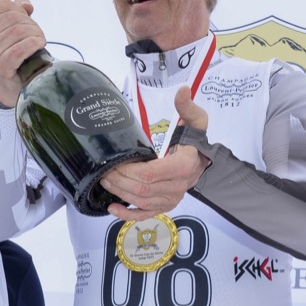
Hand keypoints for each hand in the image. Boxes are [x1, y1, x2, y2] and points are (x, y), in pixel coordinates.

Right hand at [0, 0, 44, 107]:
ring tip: (39, 41)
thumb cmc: (10, 51)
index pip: (4, 5)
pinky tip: (39, 45)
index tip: (26, 20)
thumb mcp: (9, 27)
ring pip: (19, 32)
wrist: (11, 83)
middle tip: (37, 34)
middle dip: (31, 24)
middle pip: (14, 17)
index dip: (20, 10)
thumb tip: (26, 4)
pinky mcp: (0, 66)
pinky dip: (34, 44)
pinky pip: (21, 49)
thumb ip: (16, 10)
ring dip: (36, 34)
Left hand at [104, 87, 211, 219]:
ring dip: (119, 192)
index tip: (114, 163)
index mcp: (182, 166)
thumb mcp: (195, 121)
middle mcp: (177, 186)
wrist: (202, 162)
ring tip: (104, 180)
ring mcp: (171, 199)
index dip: (129, 171)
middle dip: (118, 180)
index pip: (150, 174)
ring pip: (140, 201)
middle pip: (141, 189)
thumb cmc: (195, 143)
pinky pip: (144, 214)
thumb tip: (182, 90)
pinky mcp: (165, 206)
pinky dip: (127, 214)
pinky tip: (113, 207)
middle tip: (103, 170)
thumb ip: (186, 107)